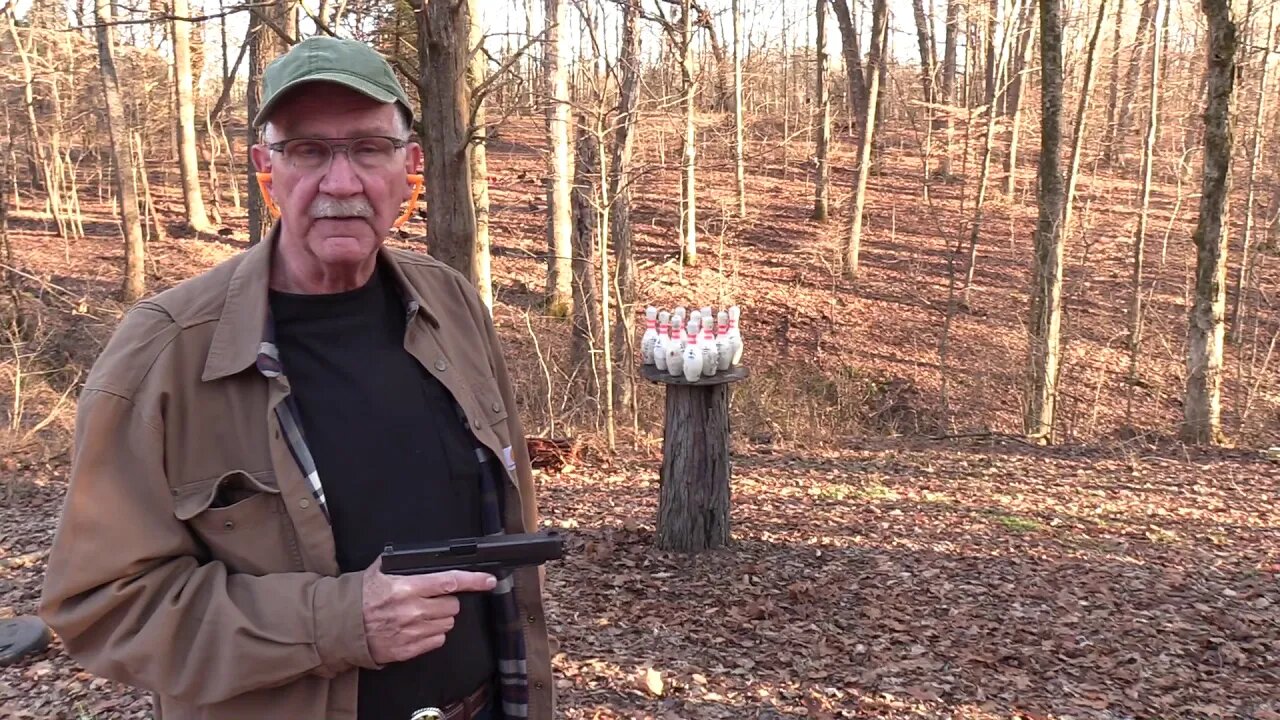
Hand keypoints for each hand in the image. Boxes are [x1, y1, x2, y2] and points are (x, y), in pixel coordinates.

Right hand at [360, 557, 495, 664]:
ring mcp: (411, 632)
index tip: (488, 580)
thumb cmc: (361, 596)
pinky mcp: (408, 650)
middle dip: (448, 602)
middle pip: (452, 606)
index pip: (449, 582)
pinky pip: (436, 641)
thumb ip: (402, 564)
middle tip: (432, 600)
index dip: (473, 581)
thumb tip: (425, 556)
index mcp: (407, 588)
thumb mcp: (379, 571)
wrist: (342, 626)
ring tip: (421, 614)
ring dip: (440, 618)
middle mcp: (412, 610)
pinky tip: (417, 628)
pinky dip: (432, 634)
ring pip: (447, 624)